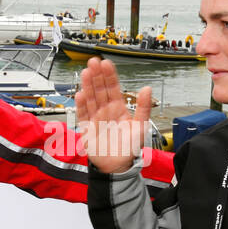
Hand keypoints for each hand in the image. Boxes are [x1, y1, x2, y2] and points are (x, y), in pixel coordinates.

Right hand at [74, 57, 151, 174]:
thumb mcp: (141, 126)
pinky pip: (83, 114)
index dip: (109, 76)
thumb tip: (147, 89)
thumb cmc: (130, 148)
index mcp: (119, 109)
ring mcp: (95, 118)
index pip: (113, 88)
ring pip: (91, 98)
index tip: (106, 63)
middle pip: (100, 90)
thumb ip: (144, 107)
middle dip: (97, 76)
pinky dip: (81, 105)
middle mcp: (106, 111)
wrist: (118, 167)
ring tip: (86, 72)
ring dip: (88, 85)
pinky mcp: (87, 129)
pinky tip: (80, 94)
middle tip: (94, 62)